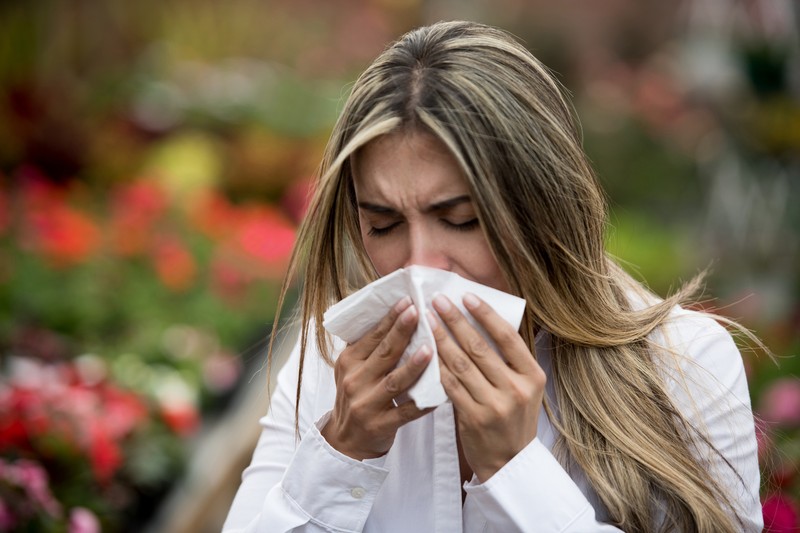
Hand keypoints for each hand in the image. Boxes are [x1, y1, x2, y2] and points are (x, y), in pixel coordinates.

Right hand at [321, 297, 433, 459]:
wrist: (346, 440)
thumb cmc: (357, 396)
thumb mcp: (353, 369)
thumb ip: (369, 347)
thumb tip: (393, 315)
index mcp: (348, 362)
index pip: (372, 336)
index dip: (390, 318)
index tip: (407, 301)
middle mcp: (355, 381)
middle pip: (384, 353)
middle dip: (402, 331)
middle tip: (419, 311)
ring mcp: (367, 404)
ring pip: (394, 381)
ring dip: (414, 365)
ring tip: (431, 348)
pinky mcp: (380, 425)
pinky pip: (406, 412)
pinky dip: (423, 403)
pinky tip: (440, 393)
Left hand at [431, 293, 544, 481]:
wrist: (509, 463)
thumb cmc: (513, 419)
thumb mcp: (523, 388)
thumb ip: (506, 361)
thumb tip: (478, 322)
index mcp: (532, 376)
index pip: (507, 337)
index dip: (485, 314)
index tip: (467, 296)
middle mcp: (516, 389)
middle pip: (480, 347)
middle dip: (456, 321)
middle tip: (438, 301)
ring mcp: (495, 405)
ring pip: (461, 364)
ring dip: (441, 339)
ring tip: (428, 320)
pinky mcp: (474, 418)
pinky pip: (450, 385)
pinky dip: (437, 366)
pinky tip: (426, 351)